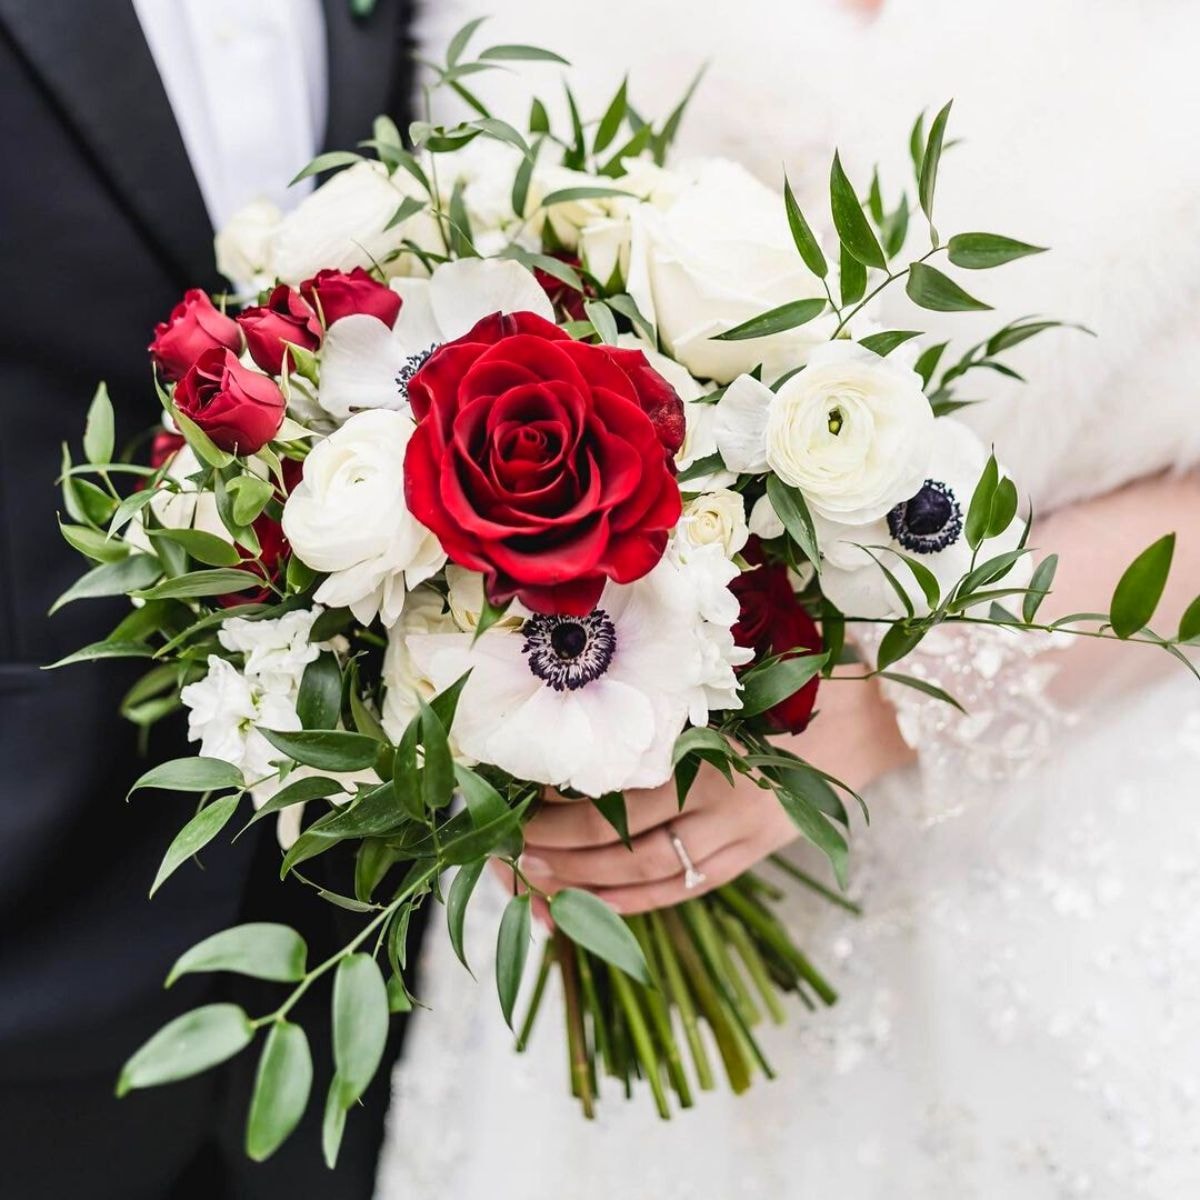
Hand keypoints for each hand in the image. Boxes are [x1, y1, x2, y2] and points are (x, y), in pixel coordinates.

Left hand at [518, 672, 912, 913]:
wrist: (875, 723)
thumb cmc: (802, 681)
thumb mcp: (741, 677)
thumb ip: (679, 695)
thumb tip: (593, 688)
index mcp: (723, 760)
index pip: (629, 803)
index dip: (571, 815)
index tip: (519, 806)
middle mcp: (729, 811)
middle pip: (630, 851)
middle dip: (563, 858)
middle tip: (506, 856)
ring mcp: (742, 841)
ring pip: (651, 879)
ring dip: (587, 889)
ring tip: (532, 887)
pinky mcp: (750, 856)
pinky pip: (684, 889)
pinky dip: (634, 903)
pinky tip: (591, 906)